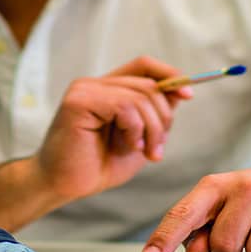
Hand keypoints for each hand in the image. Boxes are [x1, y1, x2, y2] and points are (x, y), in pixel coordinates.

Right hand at [33, 57, 193, 202]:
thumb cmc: (96, 165)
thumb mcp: (138, 139)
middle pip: (148, 84)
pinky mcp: (78, 102)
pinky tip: (126, 146)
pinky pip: (124, 106)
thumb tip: (180, 91)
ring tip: (142, 151)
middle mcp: (94, 84)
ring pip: (140, 96)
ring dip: (151, 129)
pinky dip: (134, 130)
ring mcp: (85, 90)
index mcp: (107, 89)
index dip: (170, 75)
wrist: (63, 186)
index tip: (188, 94)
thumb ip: (154, 115)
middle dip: (162, 118)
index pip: (144, 65)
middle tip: (156, 149)